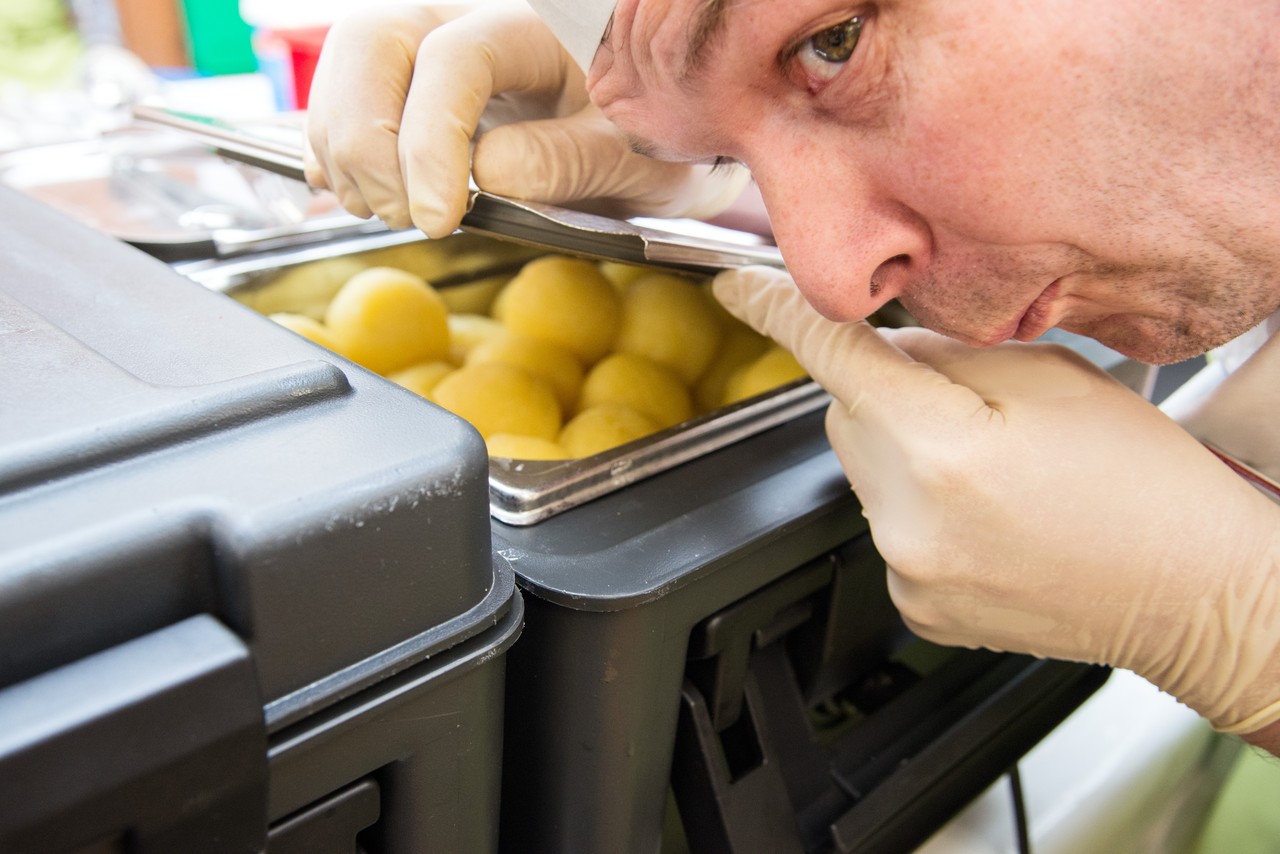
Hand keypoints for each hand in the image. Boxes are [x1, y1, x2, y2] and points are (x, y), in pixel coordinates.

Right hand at [304, 3, 748, 237]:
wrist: (649, 141)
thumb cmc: (646, 141)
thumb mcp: (631, 159)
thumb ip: (566, 162)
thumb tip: (487, 173)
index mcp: (535, 28)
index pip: (457, 58)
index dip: (432, 141)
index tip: (438, 217)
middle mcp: (470, 20)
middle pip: (373, 40)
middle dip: (367, 138)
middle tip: (402, 216)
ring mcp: (429, 48)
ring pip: (345, 66)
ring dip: (345, 150)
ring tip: (391, 213)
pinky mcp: (405, 87)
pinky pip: (342, 98)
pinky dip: (336, 151)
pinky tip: (368, 195)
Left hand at [713, 266, 1279, 734]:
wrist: (1194, 590)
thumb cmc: (1143, 482)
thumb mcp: (1050, 376)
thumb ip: (945, 351)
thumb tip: (881, 347)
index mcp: (943, 447)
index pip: (832, 355)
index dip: (776, 311)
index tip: (736, 290)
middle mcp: (907, 518)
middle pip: (846, 414)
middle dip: (889, 393)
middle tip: (974, 406)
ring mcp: (907, 571)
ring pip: (865, 469)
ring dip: (906, 451)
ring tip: (996, 469)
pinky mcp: (914, 605)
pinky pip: (886, 524)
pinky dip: (919, 507)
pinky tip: (989, 516)